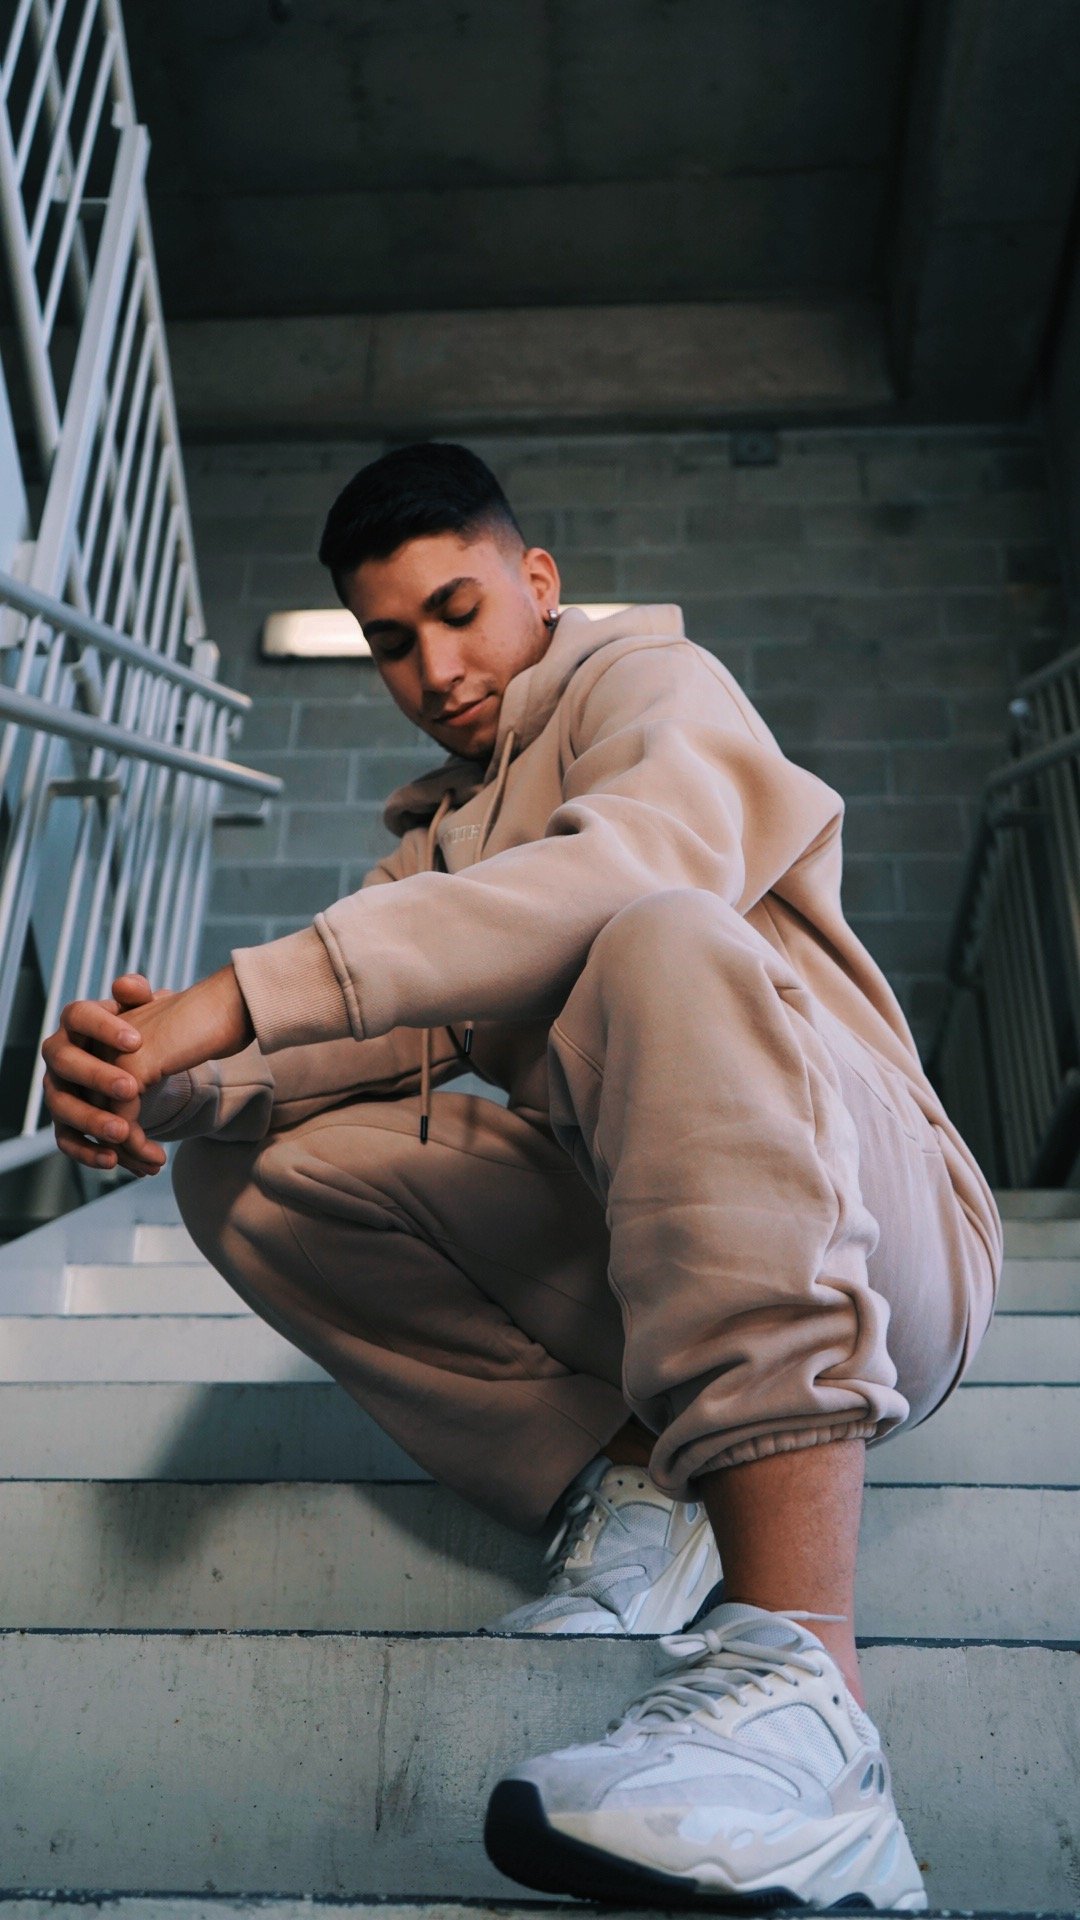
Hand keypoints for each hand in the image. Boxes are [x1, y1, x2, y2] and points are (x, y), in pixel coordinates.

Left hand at [42, 966, 253, 1175]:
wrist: (232, 1001)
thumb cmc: (207, 1025)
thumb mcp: (164, 1052)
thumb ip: (140, 1073)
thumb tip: (127, 1123)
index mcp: (99, 1036)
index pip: (89, 1094)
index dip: (111, 1130)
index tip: (136, 1155)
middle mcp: (97, 1041)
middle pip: (91, 1110)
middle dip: (117, 1148)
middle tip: (145, 1169)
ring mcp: (112, 1053)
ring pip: (103, 1119)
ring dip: (127, 1153)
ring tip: (153, 1167)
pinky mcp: (133, 1065)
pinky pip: (122, 1120)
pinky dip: (137, 1146)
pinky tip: (158, 1159)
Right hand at [42, 973, 168, 1174]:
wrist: (137, 1064)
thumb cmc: (138, 1034)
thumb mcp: (144, 1011)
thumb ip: (139, 996)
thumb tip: (130, 986)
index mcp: (76, 1021)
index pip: (80, 1016)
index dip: (104, 1028)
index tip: (137, 1041)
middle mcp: (59, 1054)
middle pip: (66, 1062)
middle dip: (96, 1076)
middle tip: (132, 1090)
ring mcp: (58, 1089)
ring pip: (63, 1106)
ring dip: (91, 1121)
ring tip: (125, 1134)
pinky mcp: (64, 1121)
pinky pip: (67, 1140)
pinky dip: (88, 1153)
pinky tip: (116, 1161)